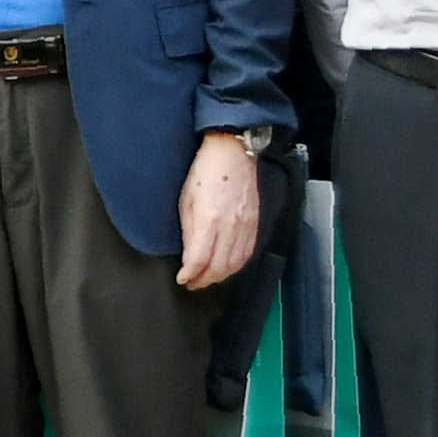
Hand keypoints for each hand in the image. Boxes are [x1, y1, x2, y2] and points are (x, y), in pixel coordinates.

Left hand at [176, 133, 264, 291]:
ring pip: (235, 265)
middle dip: (203, 281)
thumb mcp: (186, 199)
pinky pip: (247, 254)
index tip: (182, 279)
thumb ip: (188, 231)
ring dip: (219, 277)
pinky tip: (226, 268)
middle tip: (192, 284)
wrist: (233, 153)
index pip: (199, 259)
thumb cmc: (206, 171)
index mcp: (210, 218)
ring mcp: (246, 226)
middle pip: (218, 267)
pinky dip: (236, 267)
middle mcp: (230, 226)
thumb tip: (188, 256)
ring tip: (206, 279)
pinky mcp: (255, 224)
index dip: (189, 275)